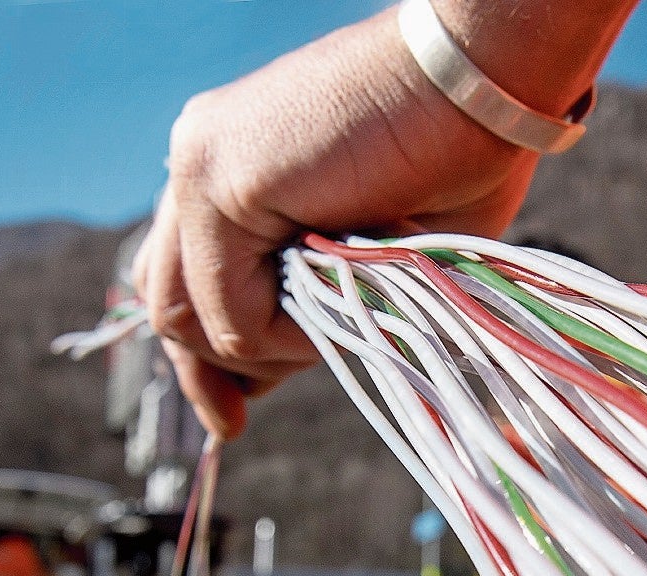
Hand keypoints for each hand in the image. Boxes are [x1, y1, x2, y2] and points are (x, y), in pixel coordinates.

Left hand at [132, 8, 538, 437]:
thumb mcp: (366, 254)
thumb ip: (310, 298)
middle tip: (235, 420)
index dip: (200, 360)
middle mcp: (199, 160)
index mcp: (231, 168)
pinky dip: (283, 334)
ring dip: (267, 347)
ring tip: (338, 314)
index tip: (228, 418)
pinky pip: (228, 315)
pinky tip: (338, 298)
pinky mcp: (218, 182)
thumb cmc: (454, 157)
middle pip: (165, 303)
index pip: (182, 280)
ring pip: (190, 318)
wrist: (481, 84)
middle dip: (205, 374)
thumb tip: (266, 370)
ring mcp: (200, 168)